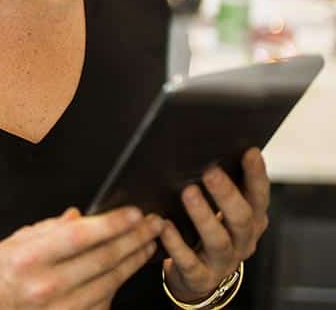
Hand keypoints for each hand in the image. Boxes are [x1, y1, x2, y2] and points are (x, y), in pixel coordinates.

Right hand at [0, 206, 164, 309]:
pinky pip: (106, 299)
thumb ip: (48, 228)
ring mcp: (64, 307)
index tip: (135, 213)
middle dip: (134, 238)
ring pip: (112, 281)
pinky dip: (121, 281)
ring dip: (135, 260)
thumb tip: (80, 216)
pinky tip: (130, 266)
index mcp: (31, 258)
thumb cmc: (3, 274)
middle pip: (104, 259)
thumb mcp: (14, 242)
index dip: (112, 224)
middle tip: (154, 223)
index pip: (80, 236)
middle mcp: (48, 285)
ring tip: (148, 243)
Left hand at [160, 148, 269, 302]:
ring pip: (218, 240)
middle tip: (210, 172)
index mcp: (251, 221)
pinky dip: (176, 244)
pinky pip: (189, 262)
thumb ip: (221, 186)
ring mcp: (222, 262)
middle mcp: (242, 241)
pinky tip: (164, 226)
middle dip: (227, 194)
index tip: (250, 151)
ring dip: (203, 215)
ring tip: (188, 193)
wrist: (196, 277)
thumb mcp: (221, 211)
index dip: (256, 175)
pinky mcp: (200, 277)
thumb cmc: (206, 232)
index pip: (259, 196)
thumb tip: (208, 145)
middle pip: (242, 218)